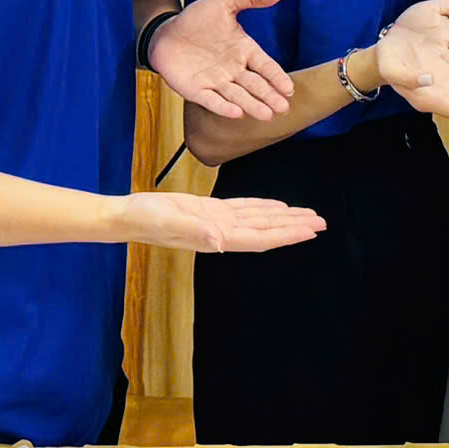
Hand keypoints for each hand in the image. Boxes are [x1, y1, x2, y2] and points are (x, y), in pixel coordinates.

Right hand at [117, 190, 323, 252]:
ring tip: (307, 215)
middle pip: (267, 230)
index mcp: (217, 235)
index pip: (261, 237)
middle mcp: (223, 230)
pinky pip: (244, 208)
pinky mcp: (209, 209)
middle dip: (294, 227)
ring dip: (283, 217)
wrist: (127, 215)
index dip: (286, 235)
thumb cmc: (145, 219)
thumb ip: (195, 231)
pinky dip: (263, 206)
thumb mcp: (169, 221)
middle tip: (321, 222)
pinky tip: (276, 206)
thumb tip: (220, 242)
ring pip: (259, 219)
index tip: (310, 231)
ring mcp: (217, 220)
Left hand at [150, 0, 294, 119]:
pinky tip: (237, 113)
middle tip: (283, 108)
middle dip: (269, 96)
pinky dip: (224, 107)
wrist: (165, 32)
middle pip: (255, 85)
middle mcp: (233, 69)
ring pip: (238, 96)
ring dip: (252, 105)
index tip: (289, 88)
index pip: (265, 66)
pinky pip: (212, 100)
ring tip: (267, 115)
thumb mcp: (225, 2)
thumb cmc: (196, 17)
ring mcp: (215, 81)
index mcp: (243, 50)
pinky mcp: (196, 90)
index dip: (277, 76)